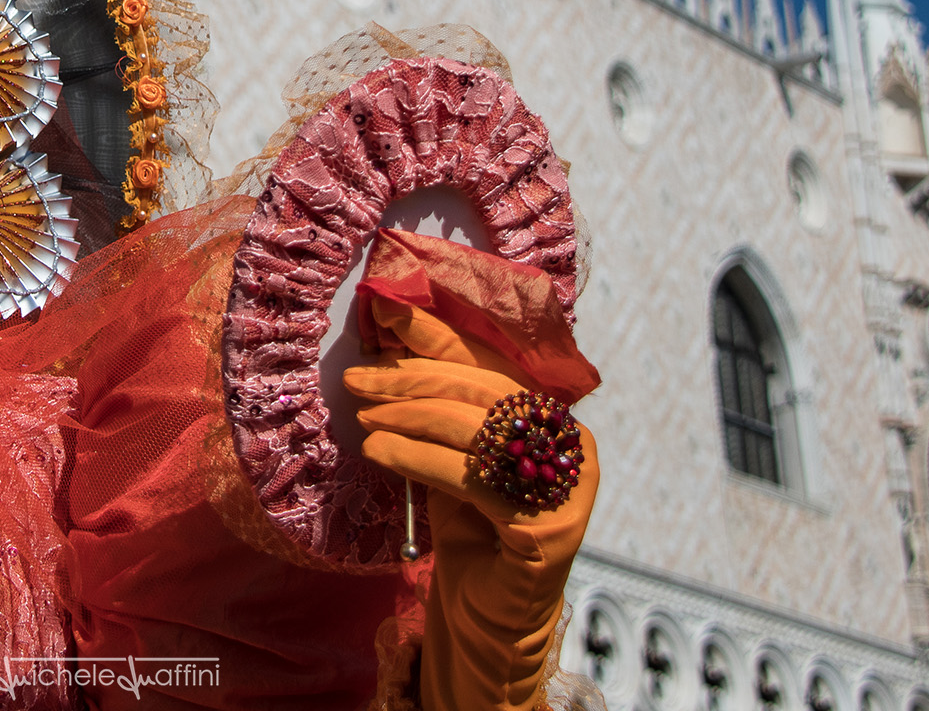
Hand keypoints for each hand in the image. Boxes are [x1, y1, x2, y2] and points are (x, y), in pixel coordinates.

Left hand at [345, 301, 598, 710]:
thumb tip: (388, 345)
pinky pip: (473, 478)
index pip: (489, 364)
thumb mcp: (448, 454)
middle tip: (358, 378)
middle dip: (412, 378)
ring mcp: (567, 487)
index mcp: (553, 415)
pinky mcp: (548, 528)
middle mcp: (571, 444)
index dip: (438, 338)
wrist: (486, 614)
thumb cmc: (469, 529)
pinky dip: (418, 458)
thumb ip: (434, 406)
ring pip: (477, 430)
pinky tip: (379, 451)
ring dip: (410, 416)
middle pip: (483, 392)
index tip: (386, 314)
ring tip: (363, 416)